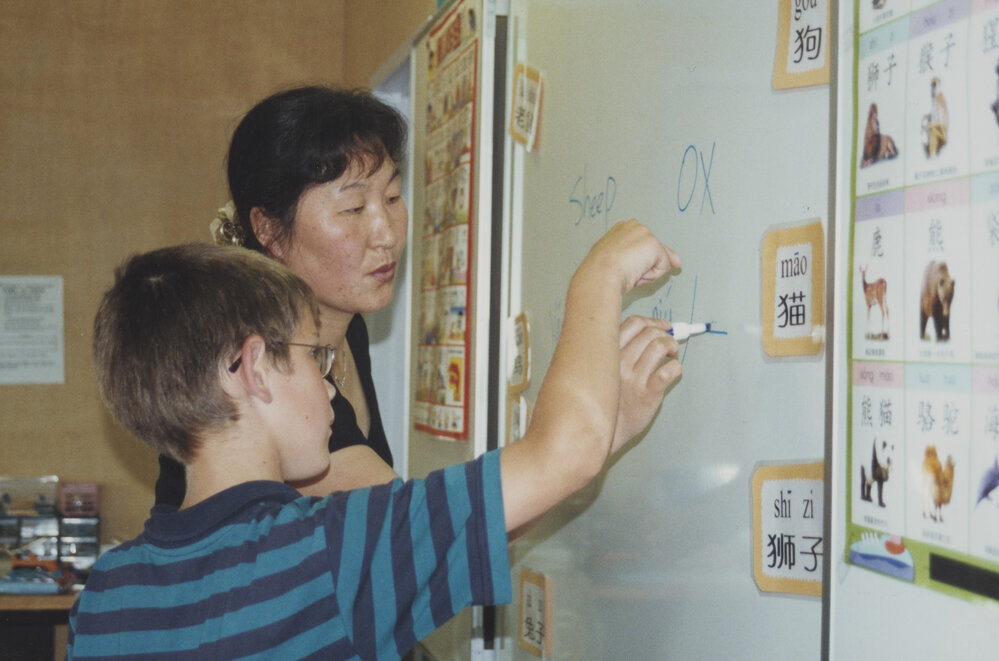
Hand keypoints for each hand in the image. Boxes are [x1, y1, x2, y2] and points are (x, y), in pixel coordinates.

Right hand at [580, 220, 681, 294]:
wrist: (600, 274)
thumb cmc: (601, 271)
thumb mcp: (616, 261)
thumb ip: (637, 258)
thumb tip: (672, 261)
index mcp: (621, 228)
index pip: (641, 245)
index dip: (638, 261)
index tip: (623, 267)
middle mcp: (634, 226)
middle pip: (653, 252)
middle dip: (644, 266)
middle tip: (624, 270)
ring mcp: (645, 234)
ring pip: (658, 261)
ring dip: (646, 272)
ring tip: (628, 271)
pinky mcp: (654, 244)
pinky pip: (663, 267)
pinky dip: (652, 276)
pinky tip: (636, 273)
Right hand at [610, 316, 681, 453]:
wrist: (604, 433)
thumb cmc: (606, 402)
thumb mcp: (602, 371)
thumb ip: (616, 352)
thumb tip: (645, 333)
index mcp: (607, 354)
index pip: (632, 323)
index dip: (652, 321)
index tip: (662, 325)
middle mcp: (619, 363)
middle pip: (648, 333)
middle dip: (665, 333)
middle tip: (669, 342)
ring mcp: (633, 378)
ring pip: (659, 346)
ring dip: (672, 346)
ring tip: (672, 353)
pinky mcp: (648, 394)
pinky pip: (668, 370)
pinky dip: (676, 366)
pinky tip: (674, 371)